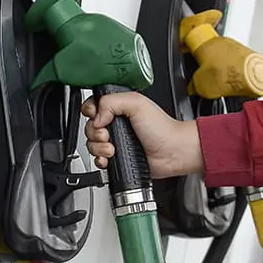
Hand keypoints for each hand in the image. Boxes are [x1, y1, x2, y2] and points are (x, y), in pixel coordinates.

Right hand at [80, 92, 203, 179]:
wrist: (172, 152)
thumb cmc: (162, 128)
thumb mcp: (136, 103)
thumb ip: (111, 102)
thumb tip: (96, 117)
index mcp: (117, 108)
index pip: (92, 106)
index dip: (91, 113)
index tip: (99, 118)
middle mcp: (114, 124)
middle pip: (89, 127)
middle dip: (96, 133)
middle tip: (109, 135)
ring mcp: (115, 141)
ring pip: (92, 144)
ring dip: (99, 148)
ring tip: (113, 148)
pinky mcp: (116, 157)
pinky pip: (98, 159)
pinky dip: (100, 160)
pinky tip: (109, 158)